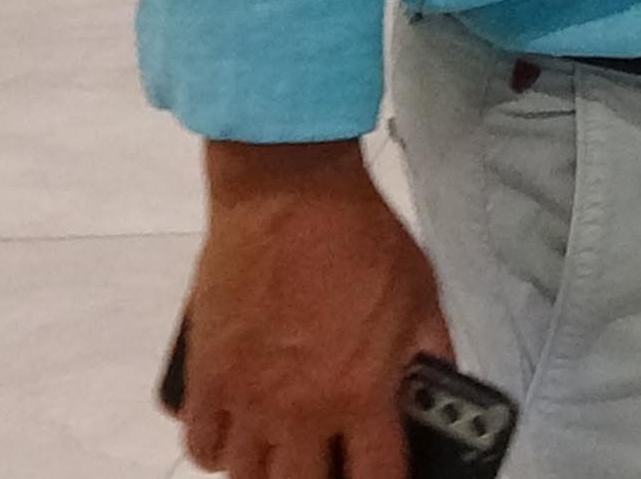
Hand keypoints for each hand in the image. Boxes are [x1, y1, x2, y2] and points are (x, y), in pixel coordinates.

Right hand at [177, 140, 454, 478]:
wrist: (290, 191)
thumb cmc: (362, 236)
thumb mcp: (420, 289)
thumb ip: (431, 347)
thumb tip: (440, 385)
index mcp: (360, 393)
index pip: (376, 478)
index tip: (382, 477)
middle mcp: (300, 411)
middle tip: (328, 462)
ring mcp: (246, 399)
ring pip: (246, 478)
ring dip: (268, 469)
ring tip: (284, 450)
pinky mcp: (205, 376)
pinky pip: (200, 443)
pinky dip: (218, 448)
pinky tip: (237, 430)